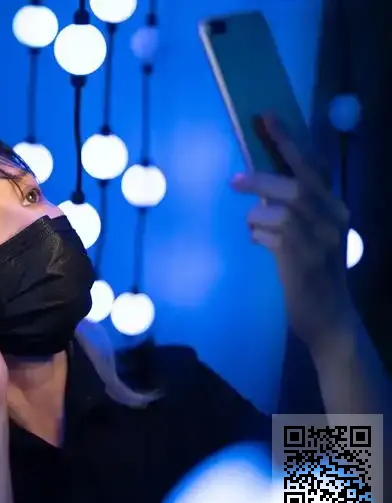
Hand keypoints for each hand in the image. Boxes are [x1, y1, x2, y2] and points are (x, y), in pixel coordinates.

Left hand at [231, 116, 353, 349]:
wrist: (328, 317)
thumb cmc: (311, 270)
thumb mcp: (307, 233)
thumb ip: (291, 207)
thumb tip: (256, 181)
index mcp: (335, 207)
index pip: (314, 165)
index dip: (290, 141)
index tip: (267, 117)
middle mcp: (333, 219)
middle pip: (299, 183)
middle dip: (265, 174)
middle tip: (235, 177)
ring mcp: (321, 241)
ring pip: (285, 209)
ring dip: (258, 210)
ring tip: (251, 220)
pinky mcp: (304, 262)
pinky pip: (274, 237)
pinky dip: (258, 234)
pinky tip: (257, 240)